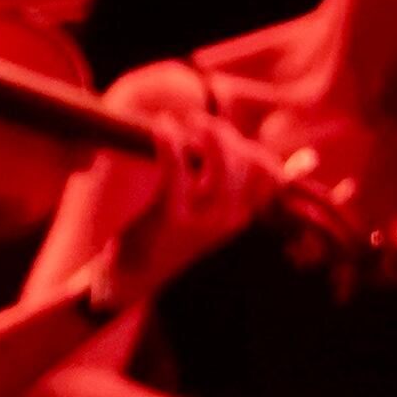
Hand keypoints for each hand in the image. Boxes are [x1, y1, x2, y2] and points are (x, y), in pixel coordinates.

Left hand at [110, 116, 276, 297]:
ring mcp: (200, 220)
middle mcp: (225, 220)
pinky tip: (161, 126)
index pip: (268, 177)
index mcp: (236, 217)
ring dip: (207, 136)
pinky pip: (177, 169)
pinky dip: (170, 141)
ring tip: (186, 119)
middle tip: (200, 121)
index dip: (255, 149)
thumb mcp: (202, 217)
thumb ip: (221, 188)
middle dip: (226, 137)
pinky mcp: (170, 217)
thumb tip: (249, 156)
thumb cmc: (164, 238)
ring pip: (221, 168)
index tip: (229, 134)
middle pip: (247, 167)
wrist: (128, 277)